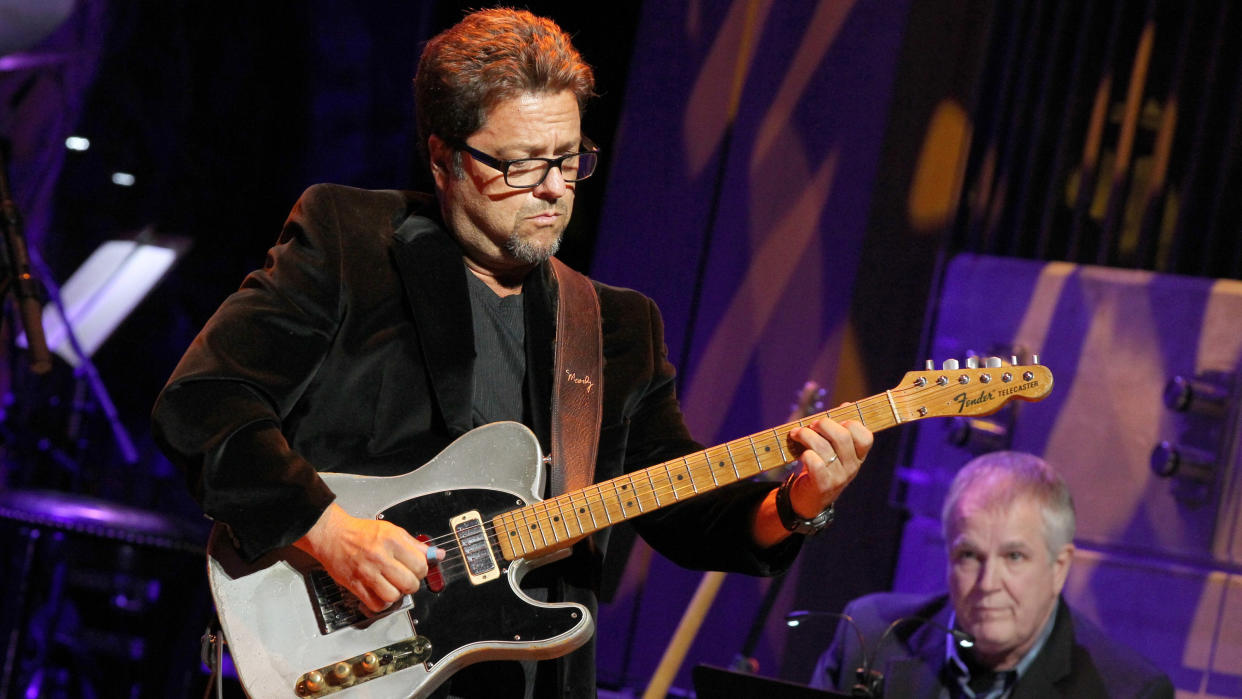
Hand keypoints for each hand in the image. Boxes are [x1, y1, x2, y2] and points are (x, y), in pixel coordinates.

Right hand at [294, 503, 436, 612]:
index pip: (420, 564)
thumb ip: (415, 545)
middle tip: (405, 579)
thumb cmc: (362, 533)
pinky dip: (382, 603)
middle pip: (410, 583)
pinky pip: (377, 604)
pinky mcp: (355, 585)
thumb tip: (437, 555)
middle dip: (411, 584)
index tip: (416, 569)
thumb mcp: (392, 531)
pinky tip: (381, 593)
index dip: (422, 570)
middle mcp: (380, 556)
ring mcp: (367, 572)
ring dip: (397, 594)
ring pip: (394, 596)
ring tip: (393, 586)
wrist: (332, 535)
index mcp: (392, 540)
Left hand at [786, 412, 873, 517]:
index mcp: (858, 456)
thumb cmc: (820, 467)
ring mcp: (839, 477)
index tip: (835, 421)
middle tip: (812, 425)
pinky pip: (815, 463)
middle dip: (824, 424)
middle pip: (843, 436)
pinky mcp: (823, 485)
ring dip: (806, 435)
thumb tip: (847, 405)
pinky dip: (805, 454)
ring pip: (824, 447)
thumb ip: (839, 428)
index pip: (865, 436)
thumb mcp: (833, 449)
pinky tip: (801, 454)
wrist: (808, 500)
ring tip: (796, 434)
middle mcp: (852, 467)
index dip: (850, 423)